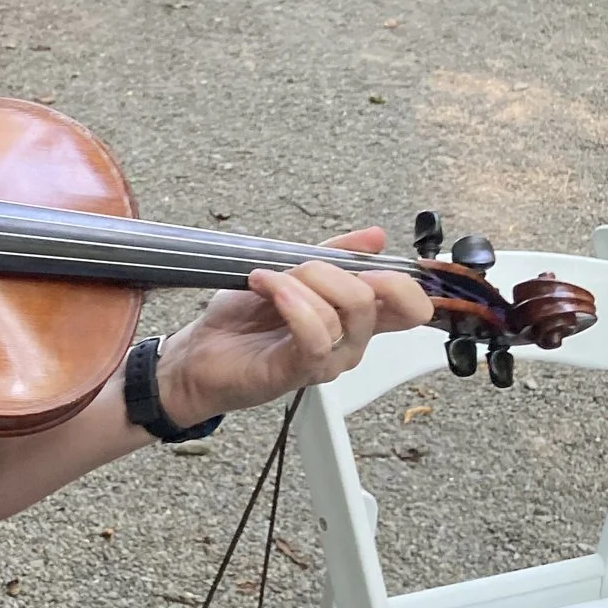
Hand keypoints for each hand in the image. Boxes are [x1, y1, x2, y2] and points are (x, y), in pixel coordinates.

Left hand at [155, 228, 432, 427]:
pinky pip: (317, 335)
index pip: (409, 305)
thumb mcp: (289, 272)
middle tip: (296, 267)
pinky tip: (267, 288)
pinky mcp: (301, 371)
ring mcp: (329, 360)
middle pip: (380, 298)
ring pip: (348, 310)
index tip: (370, 261)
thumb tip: (376, 236)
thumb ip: (333, 255)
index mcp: (354, 319)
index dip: (407, 282)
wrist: (198, 353)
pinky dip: (293, 302)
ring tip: (266, 279)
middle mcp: (351, 342)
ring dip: (302, 281)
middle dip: (334, 269)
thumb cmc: (242, 318)